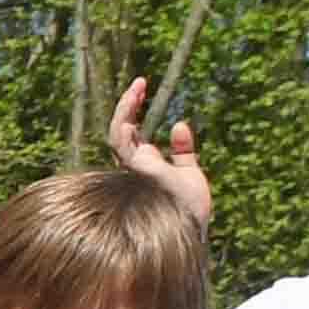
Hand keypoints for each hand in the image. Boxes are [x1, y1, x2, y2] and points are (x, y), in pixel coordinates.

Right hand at [105, 78, 214, 228]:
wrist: (190, 227)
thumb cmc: (188, 210)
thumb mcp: (190, 175)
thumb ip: (183, 152)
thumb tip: (179, 124)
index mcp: (146, 167)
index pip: (133, 135)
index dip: (134, 111)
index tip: (144, 88)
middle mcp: (135, 167)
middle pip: (122, 131)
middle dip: (128, 105)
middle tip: (141, 81)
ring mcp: (133, 168)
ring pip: (118, 133)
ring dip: (126, 107)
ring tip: (138, 86)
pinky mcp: (137, 169)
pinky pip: (121, 141)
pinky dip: (125, 118)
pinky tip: (136, 99)